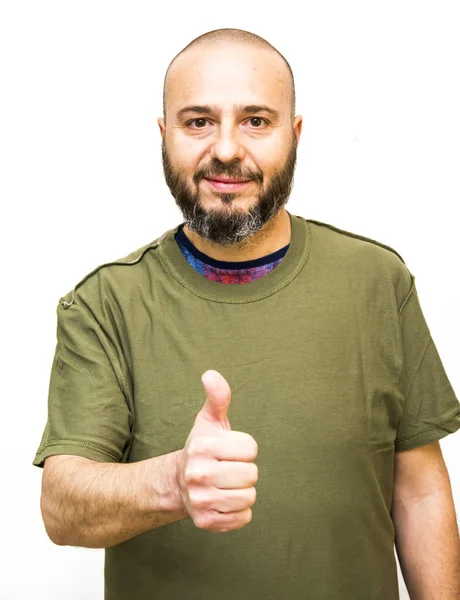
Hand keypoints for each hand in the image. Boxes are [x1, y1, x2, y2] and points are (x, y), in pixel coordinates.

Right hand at [177, 369, 257, 532]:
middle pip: (251, 474)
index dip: (245, 448)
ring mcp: (201, 500)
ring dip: (243, 491)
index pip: (251, 449)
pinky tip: (224, 500)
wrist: (178, 483)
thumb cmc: (202, 448)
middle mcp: (198, 474)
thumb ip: (217, 397)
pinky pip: (243, 518)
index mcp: (202, 446)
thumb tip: (210, 374)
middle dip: (244, 470)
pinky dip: (239, 511)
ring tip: (226, 484)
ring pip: (249, 497)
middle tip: (228, 469)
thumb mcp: (209, 421)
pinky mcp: (206, 522)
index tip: (230, 450)